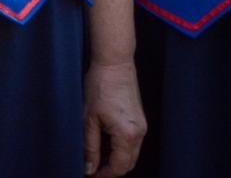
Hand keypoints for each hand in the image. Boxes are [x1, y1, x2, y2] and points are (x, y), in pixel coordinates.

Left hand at [83, 59, 145, 175]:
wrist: (115, 63)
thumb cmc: (99, 86)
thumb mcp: (88, 119)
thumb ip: (90, 147)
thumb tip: (89, 168)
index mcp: (127, 135)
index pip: (118, 167)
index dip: (104, 175)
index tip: (90, 175)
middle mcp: (139, 133)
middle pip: (128, 164)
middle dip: (111, 170)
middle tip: (93, 170)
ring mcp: (142, 126)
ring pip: (131, 154)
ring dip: (116, 160)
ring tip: (96, 159)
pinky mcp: (140, 119)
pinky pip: (133, 142)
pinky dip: (121, 149)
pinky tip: (106, 145)